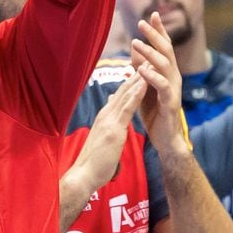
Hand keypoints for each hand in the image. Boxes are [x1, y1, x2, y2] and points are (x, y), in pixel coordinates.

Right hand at [68, 73, 146, 191]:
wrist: (84, 175)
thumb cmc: (94, 162)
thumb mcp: (103, 139)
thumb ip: (108, 125)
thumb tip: (112, 116)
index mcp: (105, 117)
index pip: (120, 95)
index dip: (131, 81)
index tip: (141, 68)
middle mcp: (106, 114)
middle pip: (123, 90)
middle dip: (136, 74)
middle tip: (147, 57)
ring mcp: (109, 120)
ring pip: (126, 94)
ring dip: (138, 78)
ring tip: (149, 63)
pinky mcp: (114, 129)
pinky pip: (127, 108)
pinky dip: (136, 94)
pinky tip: (144, 83)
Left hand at [130, 12, 187, 156]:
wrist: (164, 138)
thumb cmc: (154, 112)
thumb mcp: (144, 87)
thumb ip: (141, 70)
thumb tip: (135, 52)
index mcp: (166, 72)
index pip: (164, 47)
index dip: (159, 31)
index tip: (152, 14)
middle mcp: (173, 77)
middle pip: (166, 50)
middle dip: (154, 35)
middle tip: (141, 22)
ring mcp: (173, 89)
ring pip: (164, 65)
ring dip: (149, 53)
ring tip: (135, 43)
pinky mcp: (171, 102)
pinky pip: (163, 86)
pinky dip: (152, 77)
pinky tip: (142, 69)